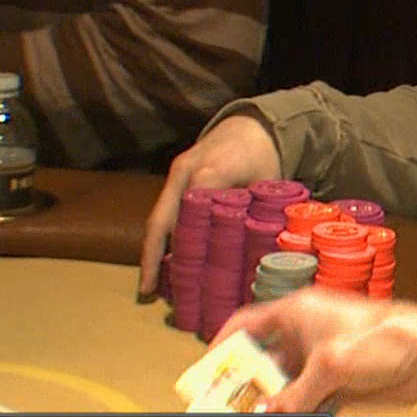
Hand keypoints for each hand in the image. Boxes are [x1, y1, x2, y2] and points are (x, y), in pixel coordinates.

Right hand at [138, 114, 282, 296]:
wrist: (251, 125)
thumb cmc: (262, 156)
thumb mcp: (268, 184)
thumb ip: (261, 215)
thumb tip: (259, 259)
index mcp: (209, 173)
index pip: (188, 217)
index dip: (180, 250)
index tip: (179, 277)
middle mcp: (184, 173)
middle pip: (160, 219)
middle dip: (152, 256)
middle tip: (148, 291)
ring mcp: (176, 174)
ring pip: (157, 216)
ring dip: (152, 249)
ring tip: (150, 284)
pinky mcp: (176, 178)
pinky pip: (163, 209)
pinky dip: (161, 236)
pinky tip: (161, 260)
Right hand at [213, 288, 416, 411]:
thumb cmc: (383, 340)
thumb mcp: (328, 366)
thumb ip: (295, 394)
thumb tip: (269, 415)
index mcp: (298, 312)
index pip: (248, 322)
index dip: (225, 342)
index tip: (208, 365)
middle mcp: (306, 332)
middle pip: (265, 358)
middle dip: (248, 383)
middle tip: (229, 408)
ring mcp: (322, 357)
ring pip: (286, 384)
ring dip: (274, 404)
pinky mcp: (340, 380)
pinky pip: (309, 400)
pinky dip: (299, 415)